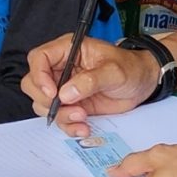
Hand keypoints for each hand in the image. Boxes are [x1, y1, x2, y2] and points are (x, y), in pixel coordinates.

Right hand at [22, 34, 158, 137]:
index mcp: (68, 50)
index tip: (52, 93)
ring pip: (42, 104)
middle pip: (33, 83)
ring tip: (82, 117)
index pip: (39, 58)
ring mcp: (64, 88)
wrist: (143, 83)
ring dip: (59, 116)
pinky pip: (59, 118)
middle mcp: (61, 68)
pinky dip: (68, 126)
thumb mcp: (114, 71)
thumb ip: (91, 80)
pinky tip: (84, 127)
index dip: (39, 76)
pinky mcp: (71, 105)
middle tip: (68, 107)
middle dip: (45, 100)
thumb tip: (66, 93)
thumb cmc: (130, 67)